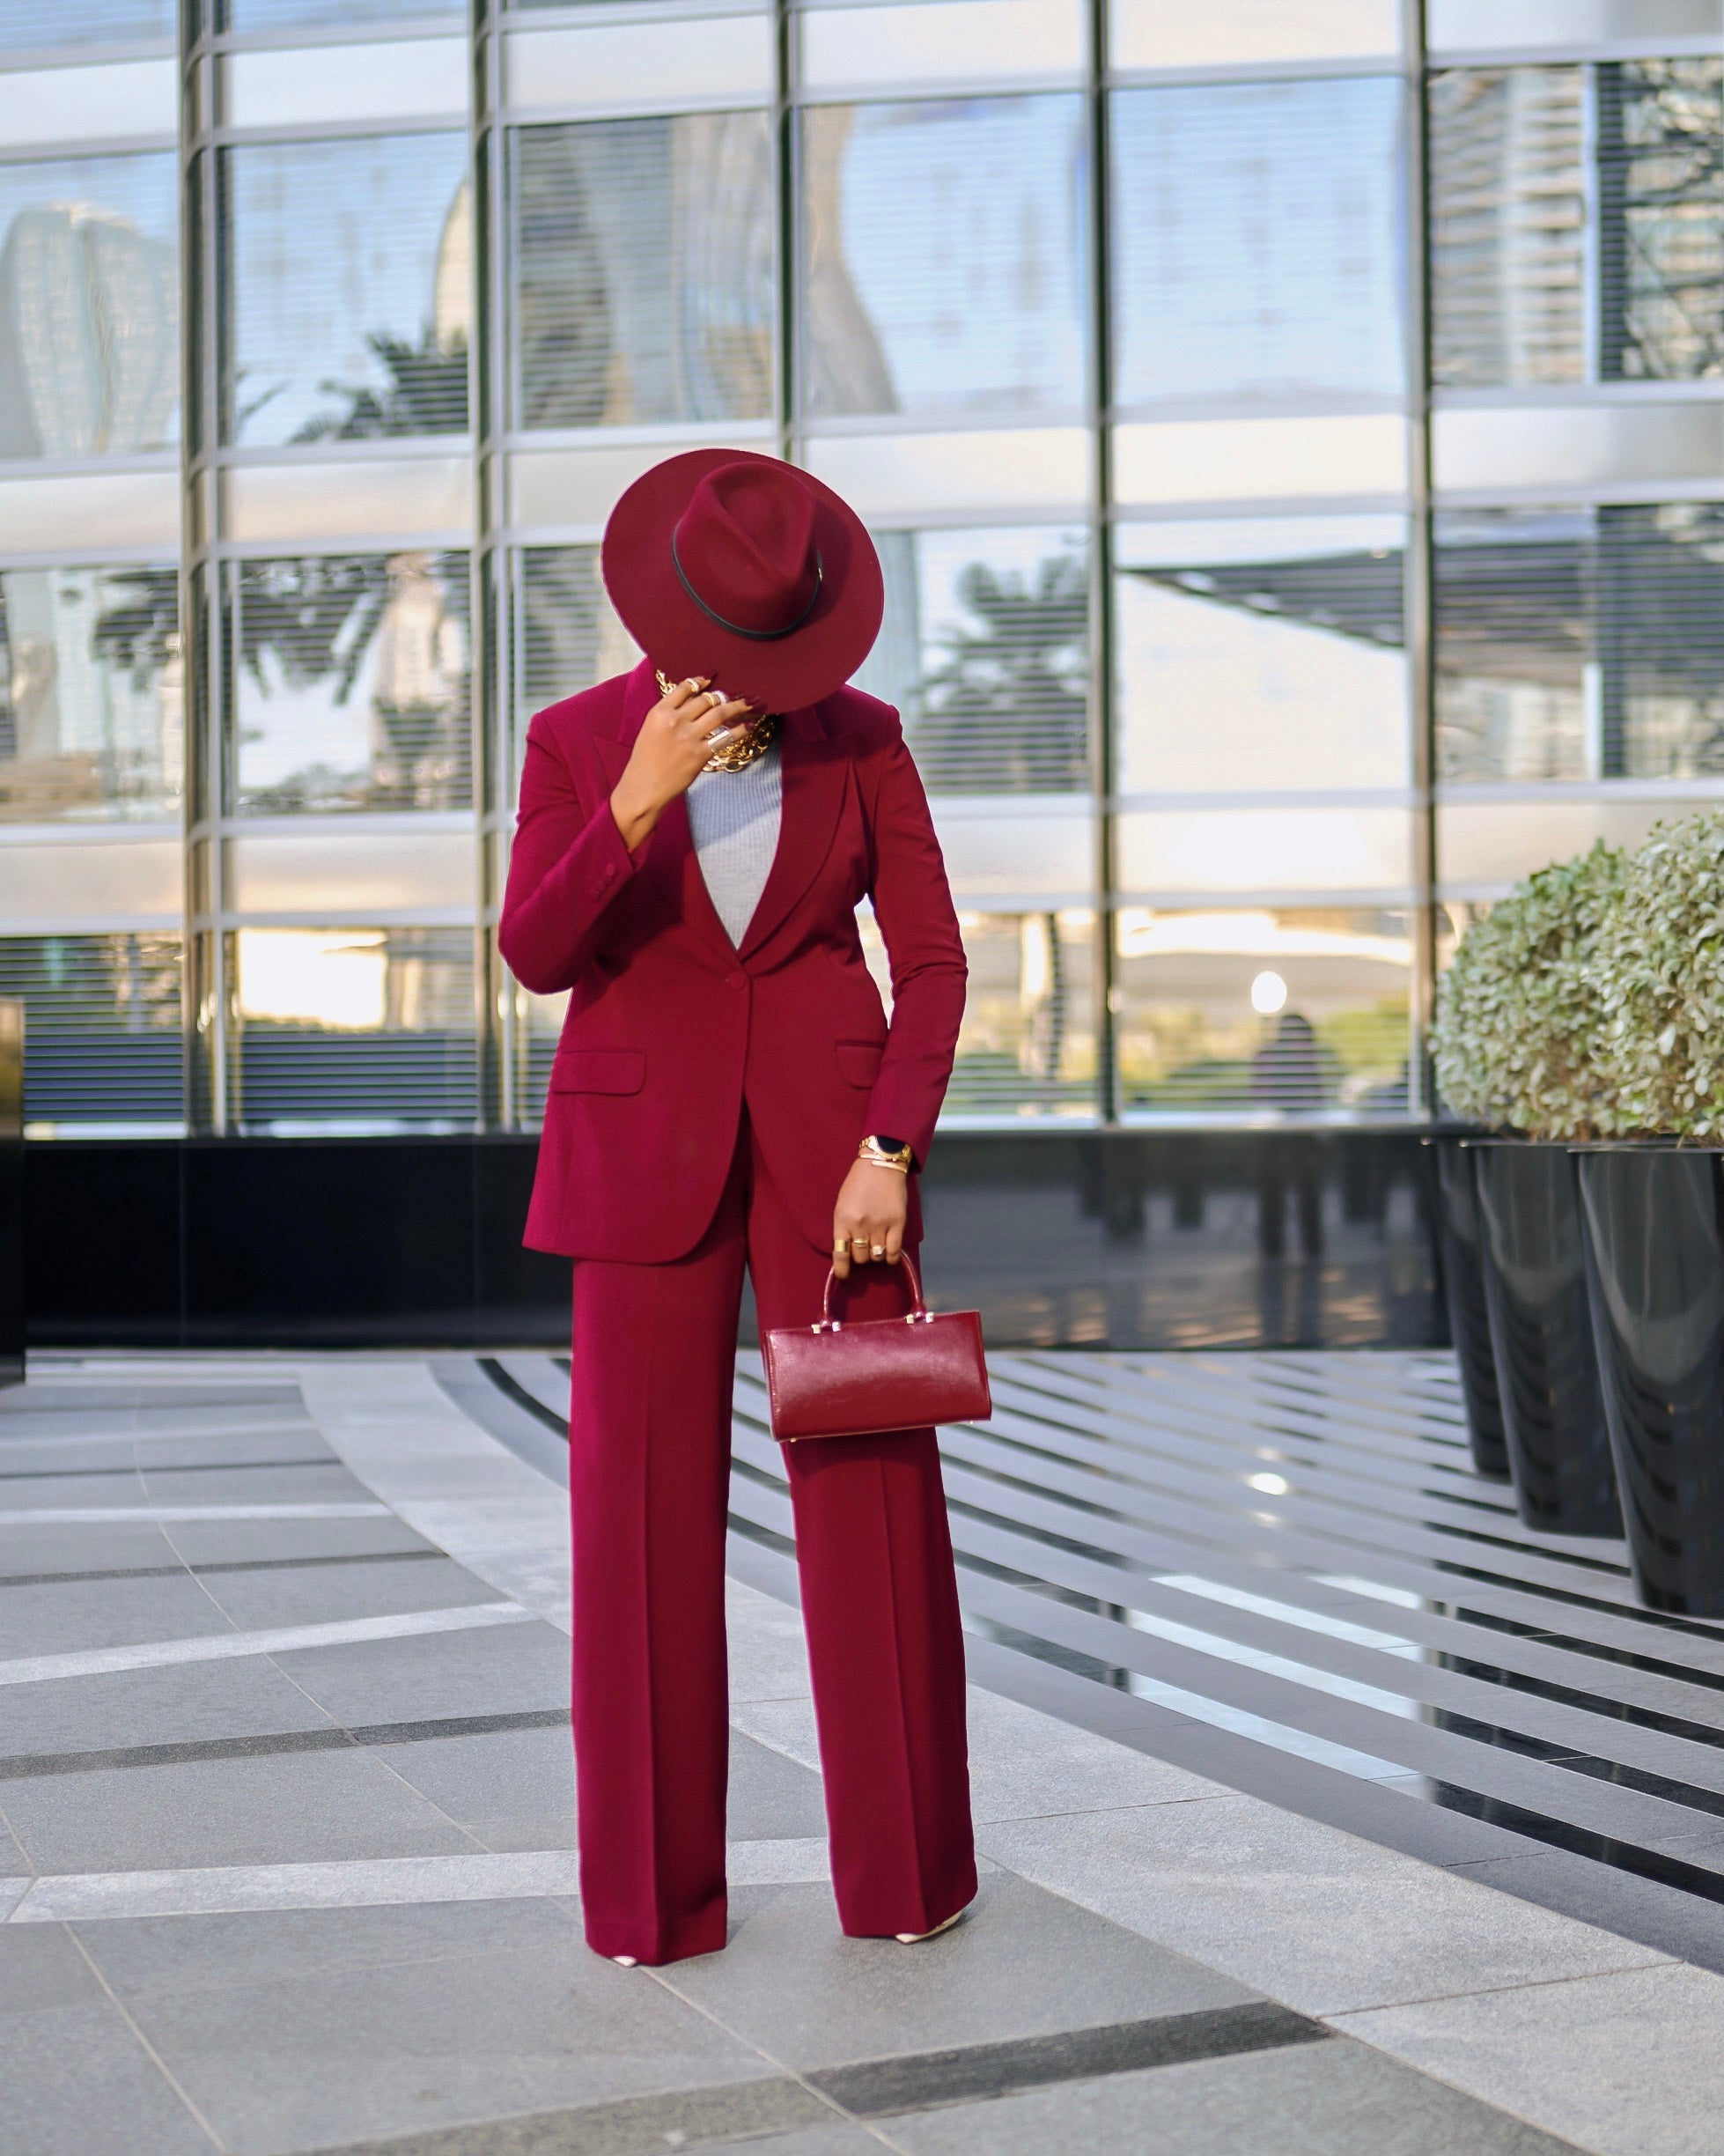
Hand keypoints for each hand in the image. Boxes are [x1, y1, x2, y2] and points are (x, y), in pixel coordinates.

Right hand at [609, 676, 756, 850]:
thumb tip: (693, 701)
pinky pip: (725, 737)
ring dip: (738, 706)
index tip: (713, 677)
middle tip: (739, 692)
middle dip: (724, 694)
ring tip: (750, 702)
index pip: (685, 687)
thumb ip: (669, 714)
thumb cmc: (646, 760)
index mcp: (659, 712)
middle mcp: (675, 721)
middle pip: (706, 699)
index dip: (702, 680)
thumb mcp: (651, 730)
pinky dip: (740, 730)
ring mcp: (689, 737)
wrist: (644, 789)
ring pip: (719, 714)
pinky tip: (749, 725)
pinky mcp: (700, 754)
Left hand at [831, 1160, 907, 1279]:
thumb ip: (843, 1227)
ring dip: (875, 1255)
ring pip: (877, 1257)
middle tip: (863, 1248)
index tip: (844, 1276)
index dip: (842, 1270)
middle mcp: (860, 1225)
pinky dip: (891, 1257)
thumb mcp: (842, 1203)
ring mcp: (880, 1225)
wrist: (881, 1164)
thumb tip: (847, 1251)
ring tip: (876, 1245)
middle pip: (860, 1257)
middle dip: (861, 1256)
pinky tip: (888, 1252)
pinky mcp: (897, 1223)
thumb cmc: (858, 1183)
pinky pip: (893, 1252)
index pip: (840, 1254)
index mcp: (843, 1219)